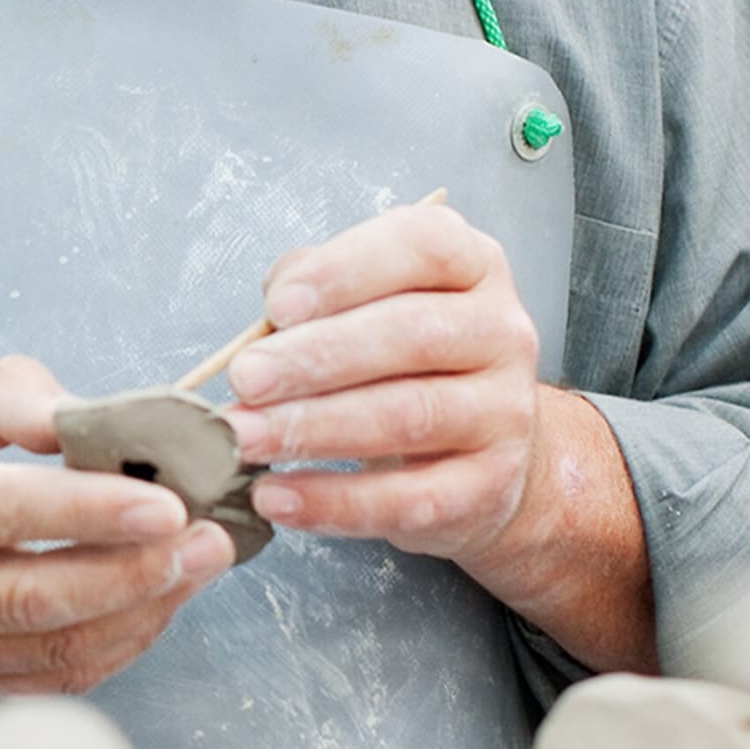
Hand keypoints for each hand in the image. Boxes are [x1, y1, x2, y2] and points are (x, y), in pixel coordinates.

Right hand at [0, 356, 235, 698]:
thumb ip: (8, 398)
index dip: (90, 513)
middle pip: (37, 597)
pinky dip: (114, 644)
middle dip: (140, 571)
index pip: (0, 513)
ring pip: (53, 649)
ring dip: (142, 612)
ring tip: (198, 565)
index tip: (167, 504)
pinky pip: (49, 678)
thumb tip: (94, 421)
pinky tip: (153, 601)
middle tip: (209, 538)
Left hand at [222, 200, 544, 566]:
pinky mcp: (489, 486)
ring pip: (408, 416)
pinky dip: (333, 502)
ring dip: (314, 429)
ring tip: (245, 438)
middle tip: (245, 379)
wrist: (478, 452)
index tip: (278, 306)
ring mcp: (504, 411)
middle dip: (316, 358)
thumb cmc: (402, 363)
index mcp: (470, 265)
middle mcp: (500, 330)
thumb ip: (313, 290)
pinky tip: (277, 496)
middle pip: (410, 334)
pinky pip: (407, 498)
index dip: (346, 272)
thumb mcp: (364, 303)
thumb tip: (266, 323)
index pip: (421, 247)